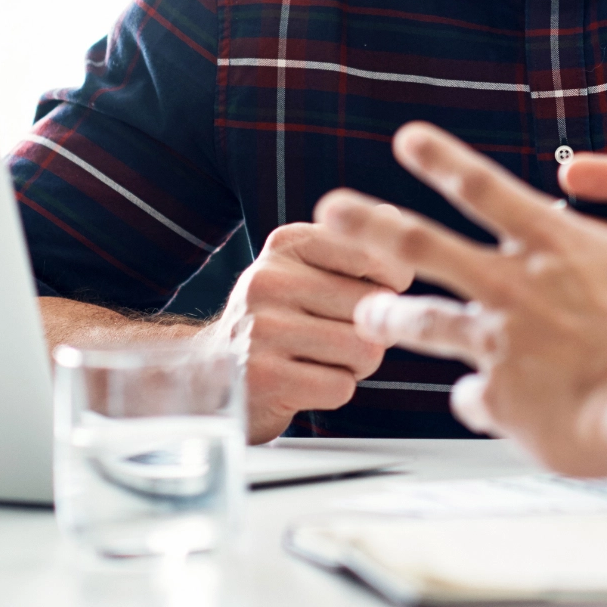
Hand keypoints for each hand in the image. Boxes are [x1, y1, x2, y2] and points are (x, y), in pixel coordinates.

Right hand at [201, 222, 416, 442]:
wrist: (214, 372)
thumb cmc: (282, 317)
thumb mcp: (308, 268)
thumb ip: (354, 245)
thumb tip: (390, 216)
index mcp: (287, 243)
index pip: (377, 255)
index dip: (392, 284)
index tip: (372, 293)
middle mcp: (268, 279)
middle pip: (374, 307)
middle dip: (372, 330)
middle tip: (339, 335)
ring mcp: (261, 329)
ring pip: (365, 349)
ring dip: (357, 364)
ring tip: (324, 359)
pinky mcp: (262, 379)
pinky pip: (342, 387)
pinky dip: (335, 390)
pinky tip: (306, 383)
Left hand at [315, 122, 606, 474]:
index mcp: (556, 246)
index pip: (486, 189)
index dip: (444, 160)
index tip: (408, 140)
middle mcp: (516, 288)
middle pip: (424, 247)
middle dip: (371, 225)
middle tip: (331, 210)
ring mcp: (503, 346)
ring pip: (428, 325)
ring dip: (392, 319)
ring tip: (365, 317)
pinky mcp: (505, 402)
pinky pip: (475, 401)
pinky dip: (473, 402)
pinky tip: (471, 408)